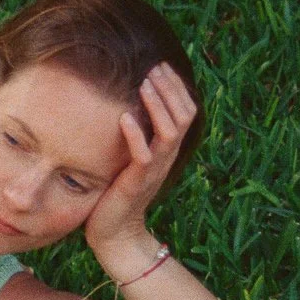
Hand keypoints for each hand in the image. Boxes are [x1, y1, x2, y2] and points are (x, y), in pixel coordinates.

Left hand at [83, 62, 196, 252]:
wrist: (115, 234)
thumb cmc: (116, 194)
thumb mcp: (130, 160)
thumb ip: (135, 137)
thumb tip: (124, 106)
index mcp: (166, 150)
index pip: (184, 112)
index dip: (176, 87)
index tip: (161, 65)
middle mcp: (166, 157)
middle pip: (183, 116)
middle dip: (170, 89)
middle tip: (155, 67)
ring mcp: (154, 170)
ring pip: (169, 132)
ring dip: (157, 105)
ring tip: (144, 84)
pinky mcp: (137, 182)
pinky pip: (143, 156)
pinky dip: (136, 136)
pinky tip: (125, 118)